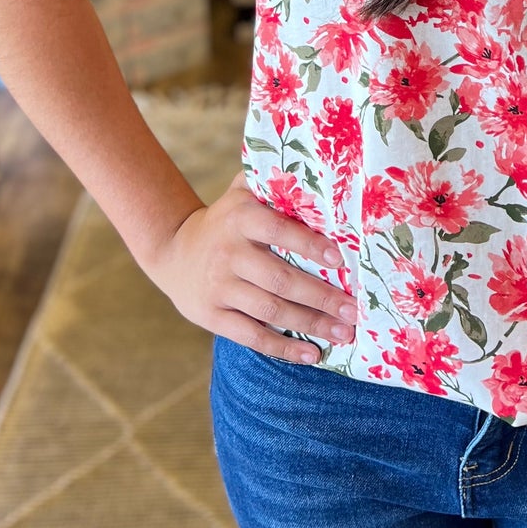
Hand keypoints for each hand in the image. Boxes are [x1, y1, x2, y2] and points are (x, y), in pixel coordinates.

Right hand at [144, 170, 355, 361]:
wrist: (172, 251)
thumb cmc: (226, 220)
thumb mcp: (241, 194)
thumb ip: (272, 183)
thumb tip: (320, 172)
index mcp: (241, 218)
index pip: (279, 231)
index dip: (310, 245)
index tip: (341, 260)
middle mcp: (229, 253)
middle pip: (280, 279)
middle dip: (322, 297)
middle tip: (354, 310)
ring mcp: (219, 287)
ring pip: (270, 310)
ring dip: (310, 324)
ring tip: (343, 334)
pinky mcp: (211, 316)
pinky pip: (251, 335)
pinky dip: (282, 347)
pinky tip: (311, 354)